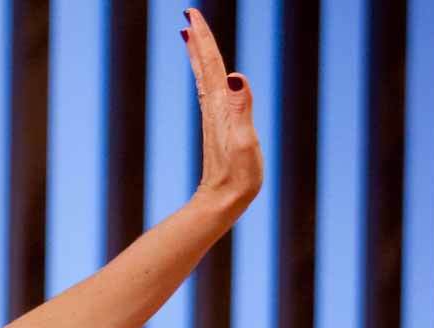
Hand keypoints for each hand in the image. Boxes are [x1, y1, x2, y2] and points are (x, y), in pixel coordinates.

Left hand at [181, 8, 262, 214]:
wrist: (221, 204)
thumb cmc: (238, 178)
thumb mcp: (244, 142)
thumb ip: (241, 109)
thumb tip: (233, 76)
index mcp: (221, 106)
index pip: (211, 65)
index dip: (203, 40)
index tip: (191, 16)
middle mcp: (214, 108)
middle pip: (205, 67)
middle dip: (198, 39)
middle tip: (189, 14)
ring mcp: (215, 117)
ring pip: (205, 78)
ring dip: (198, 55)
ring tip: (190, 35)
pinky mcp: (218, 127)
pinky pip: (210, 93)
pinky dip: (206, 76)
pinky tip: (208, 75)